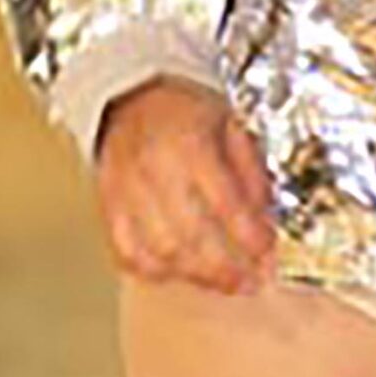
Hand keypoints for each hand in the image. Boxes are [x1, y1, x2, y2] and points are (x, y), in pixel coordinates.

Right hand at [96, 77, 277, 293]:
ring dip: (195, 275)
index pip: (225, 203)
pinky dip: (152, 270)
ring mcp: (126, 191)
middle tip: (249, 282)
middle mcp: (155, 170)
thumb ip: (251, 173)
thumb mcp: (232, 126)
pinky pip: (126, 251)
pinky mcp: (108, 204)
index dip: (250, 235)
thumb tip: (266, 220)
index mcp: (190, 145)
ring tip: (220, 283)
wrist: (132, 93)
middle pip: (191, 236)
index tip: (267, 251)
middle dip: (225, 268)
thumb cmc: (185, 110)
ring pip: (159, 251)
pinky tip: (176, 272)